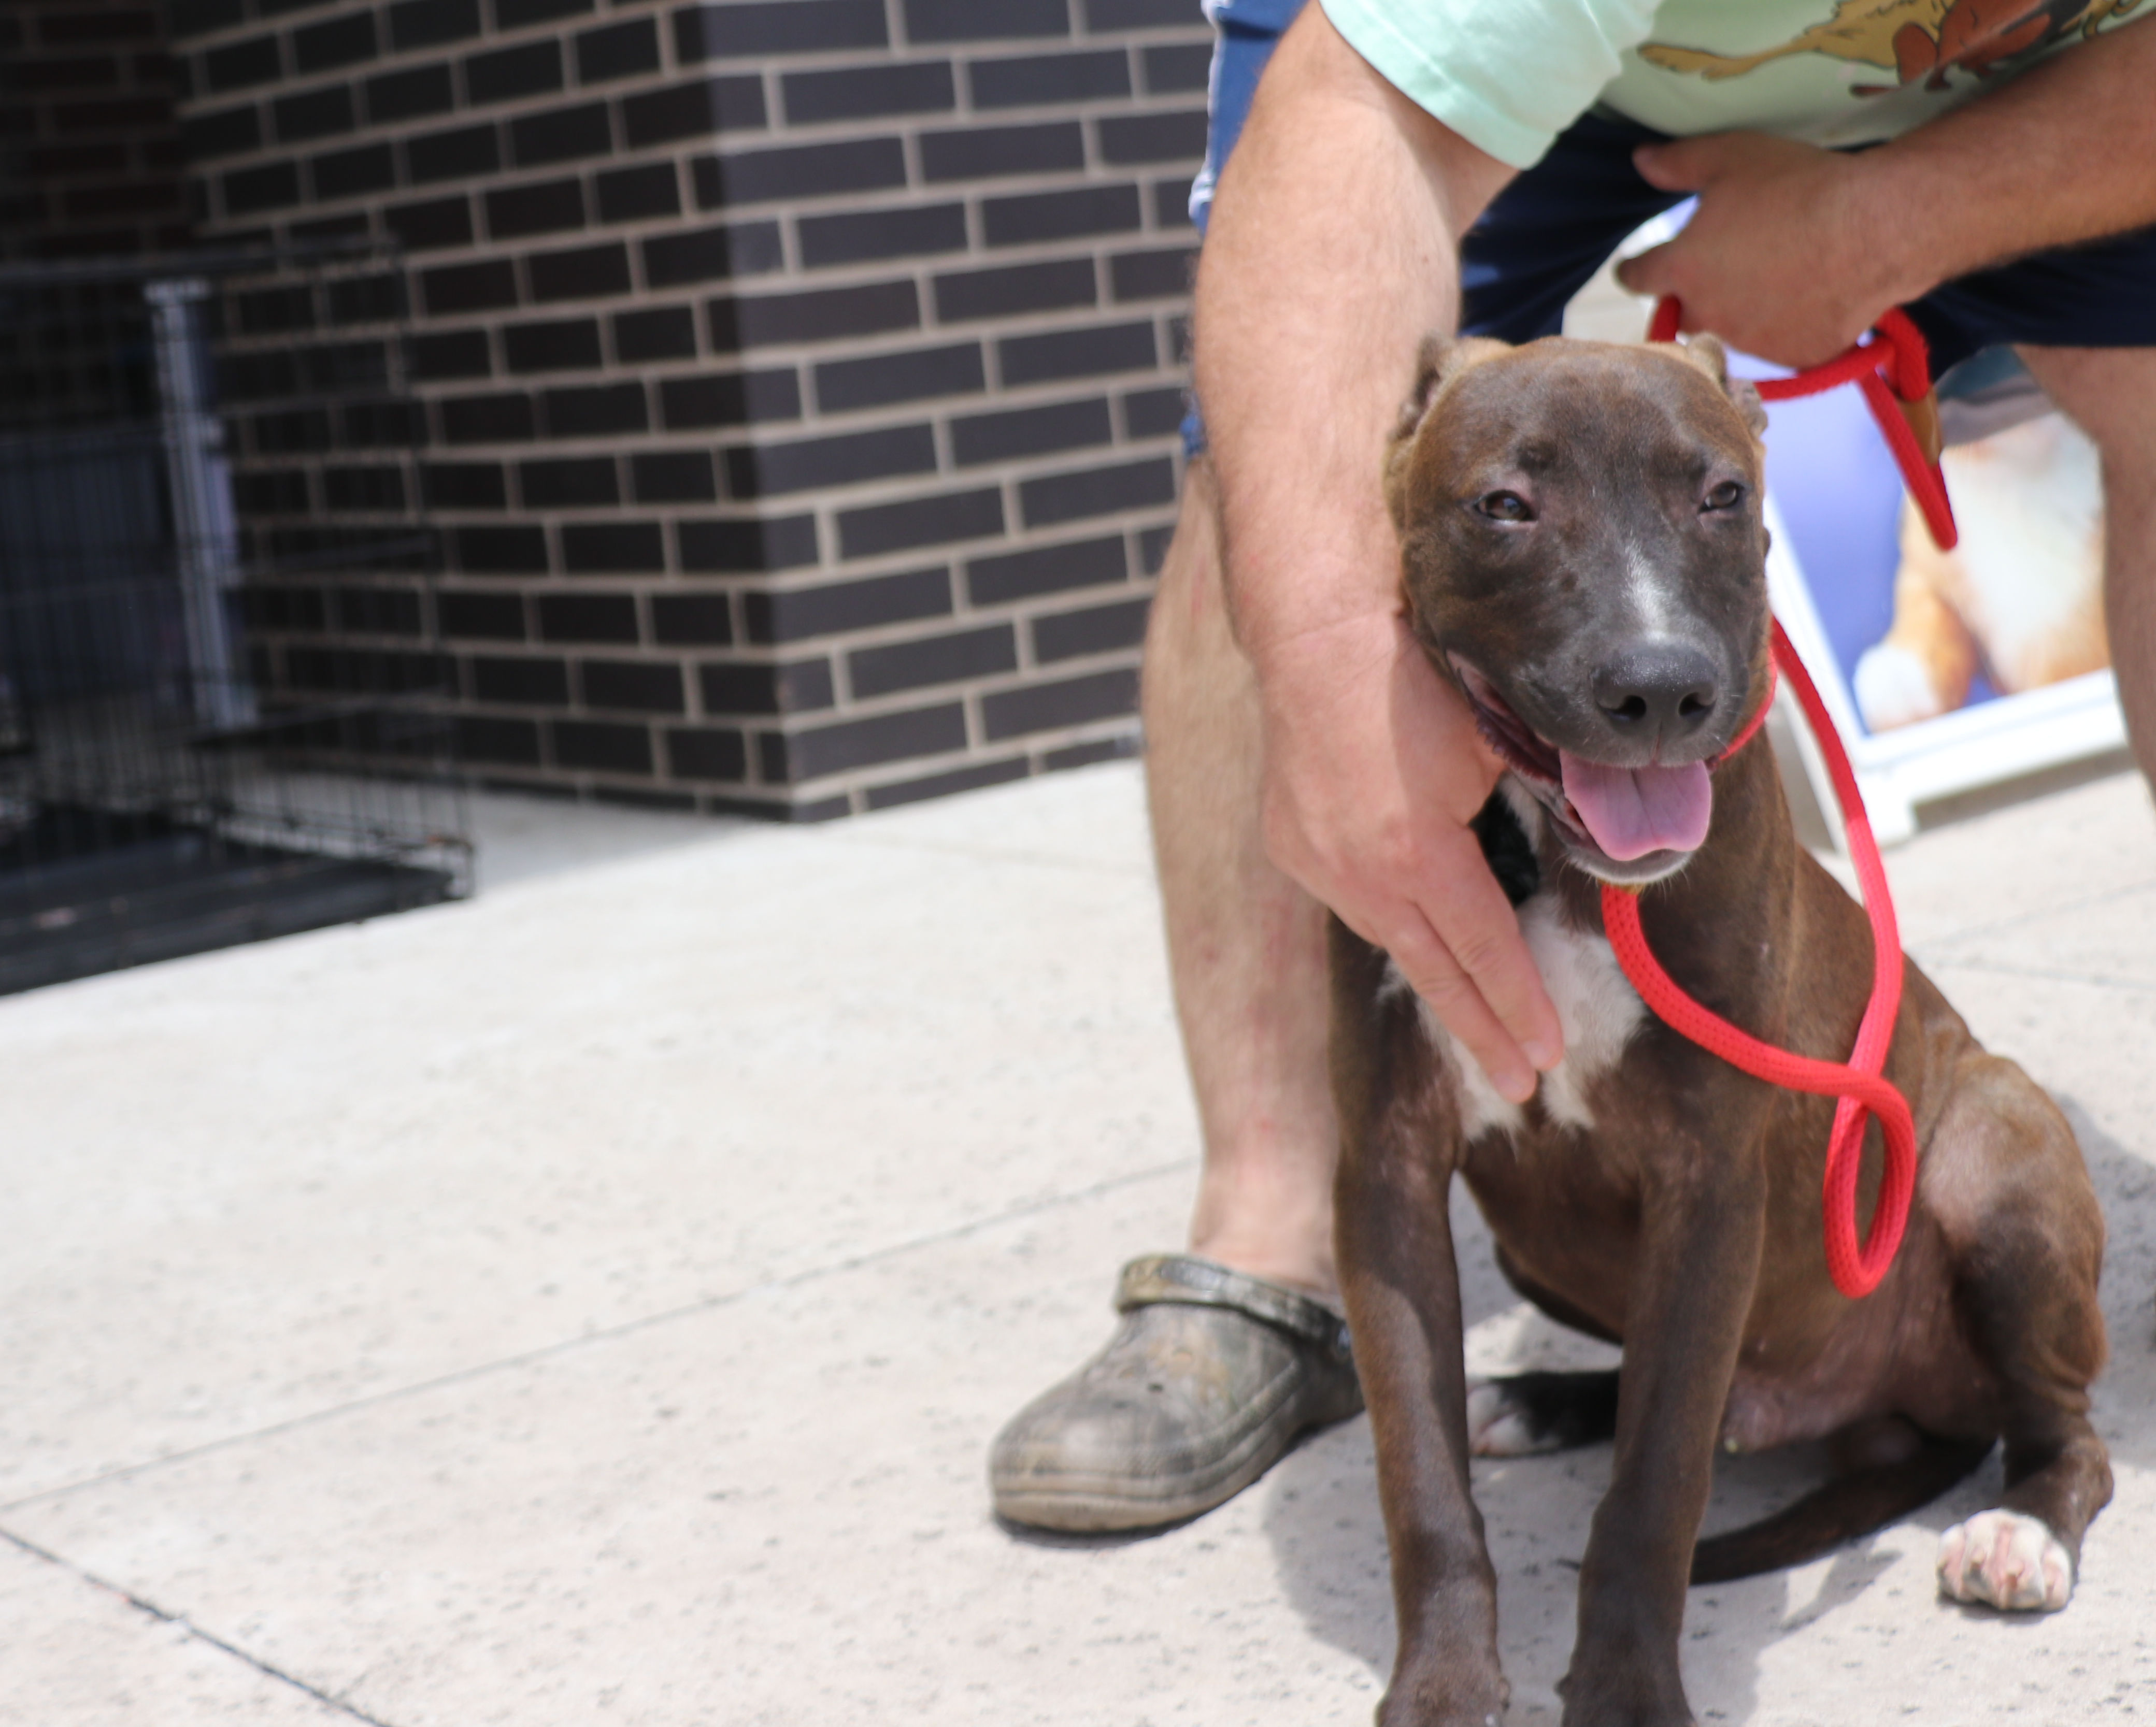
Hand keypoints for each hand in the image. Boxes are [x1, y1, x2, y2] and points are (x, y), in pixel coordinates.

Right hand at [1253, 608, 1562, 1103]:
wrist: (1315, 635)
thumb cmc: (1414, 676)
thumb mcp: (1496, 738)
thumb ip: (1548, 793)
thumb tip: (1611, 835)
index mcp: (1417, 856)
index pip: (1485, 952)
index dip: (1521, 1007)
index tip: (1549, 1055)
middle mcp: (1358, 874)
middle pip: (1433, 972)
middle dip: (1482, 1032)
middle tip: (1519, 1085)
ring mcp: (1316, 863)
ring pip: (1387, 936)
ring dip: (1435, 975)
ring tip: (1475, 1021)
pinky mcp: (1290, 846)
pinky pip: (1349, 898)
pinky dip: (1387, 917)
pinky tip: (1413, 927)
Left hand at [1614, 132, 1915, 367]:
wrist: (1875, 229)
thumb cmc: (1798, 187)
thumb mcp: (1732, 157)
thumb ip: (1679, 163)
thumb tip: (1640, 161)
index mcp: (1683, 270)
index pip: (1637, 277)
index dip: (1634, 268)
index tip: (1635, 267)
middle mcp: (1707, 315)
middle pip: (1682, 311)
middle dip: (1691, 294)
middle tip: (1721, 267)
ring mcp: (1750, 341)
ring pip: (1730, 329)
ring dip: (1740, 310)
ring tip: (1777, 273)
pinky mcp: (1792, 357)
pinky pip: (1780, 342)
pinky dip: (1788, 323)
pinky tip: (1811, 293)